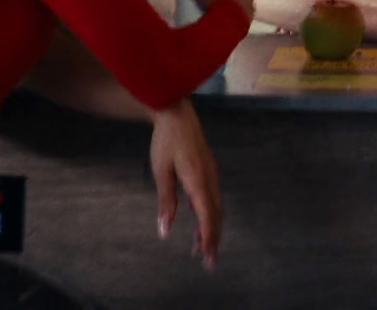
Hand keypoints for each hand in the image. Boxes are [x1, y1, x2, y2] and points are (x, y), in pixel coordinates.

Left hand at [150, 100, 223, 270]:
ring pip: (216, 207)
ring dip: (210, 228)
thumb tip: (166, 230)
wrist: (176, 113)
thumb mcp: (161, 172)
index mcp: (199, 181)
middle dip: (213, 239)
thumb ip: (166, 201)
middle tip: (209, 263)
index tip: (208, 258)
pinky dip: (209, 214)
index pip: (207, 217)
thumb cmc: (166, 141)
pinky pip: (213, 197)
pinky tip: (200, 220)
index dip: (209, 239)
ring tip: (201, 247)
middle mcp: (210, 179)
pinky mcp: (209, 169)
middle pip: (216, 215)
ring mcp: (212, 173)